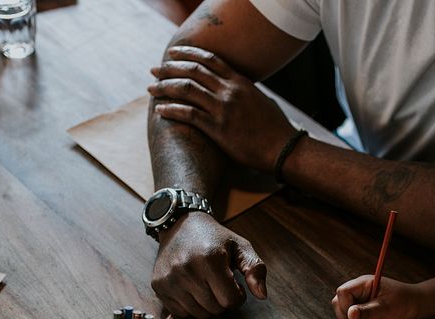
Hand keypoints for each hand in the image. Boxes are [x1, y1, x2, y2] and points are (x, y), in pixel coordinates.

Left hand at [149, 46, 296, 172]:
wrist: (283, 149)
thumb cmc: (275, 129)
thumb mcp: (260, 101)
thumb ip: (244, 91)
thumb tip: (236, 88)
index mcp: (240, 82)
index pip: (209, 60)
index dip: (188, 54)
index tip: (173, 53)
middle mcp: (229, 91)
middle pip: (193, 71)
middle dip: (170, 68)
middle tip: (154, 69)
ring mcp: (223, 109)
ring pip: (186, 89)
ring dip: (165, 87)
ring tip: (151, 88)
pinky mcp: (218, 128)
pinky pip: (189, 114)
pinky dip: (171, 110)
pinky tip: (160, 110)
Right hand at [151, 212, 266, 318]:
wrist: (181, 225)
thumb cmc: (215, 239)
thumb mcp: (241, 247)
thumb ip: (256, 269)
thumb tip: (262, 296)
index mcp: (209, 259)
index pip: (230, 300)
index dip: (238, 295)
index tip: (234, 282)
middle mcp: (186, 270)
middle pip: (215, 309)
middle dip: (223, 300)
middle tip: (219, 282)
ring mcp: (170, 279)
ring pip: (199, 315)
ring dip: (208, 305)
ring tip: (206, 285)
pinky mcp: (158, 286)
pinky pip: (181, 313)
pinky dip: (190, 306)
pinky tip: (192, 288)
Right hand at [331, 276, 424, 318]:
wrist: (414, 308)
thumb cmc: (404, 303)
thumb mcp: (387, 308)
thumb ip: (368, 311)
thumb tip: (350, 313)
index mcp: (363, 284)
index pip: (343, 292)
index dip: (345, 307)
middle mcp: (358, 293)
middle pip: (339, 305)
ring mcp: (359, 303)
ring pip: (344, 316)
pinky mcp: (362, 314)